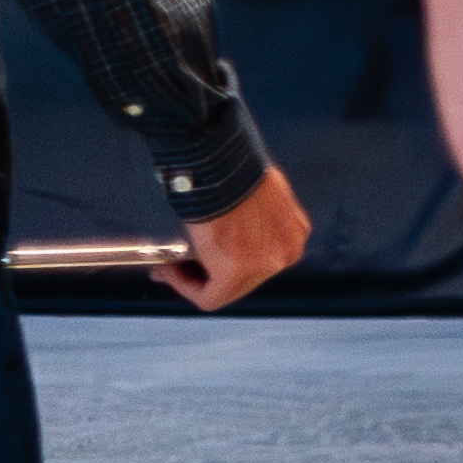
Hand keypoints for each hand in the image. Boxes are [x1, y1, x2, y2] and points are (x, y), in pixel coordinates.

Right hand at [160, 167, 312, 311]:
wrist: (222, 164)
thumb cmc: (231, 169)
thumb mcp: (253, 193)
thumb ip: (248, 216)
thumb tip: (226, 226)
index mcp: (293, 232)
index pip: (260, 259)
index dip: (226, 260)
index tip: (202, 255)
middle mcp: (287, 251)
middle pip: (245, 277)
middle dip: (208, 272)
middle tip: (178, 266)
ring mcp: (268, 264)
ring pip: (227, 289)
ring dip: (194, 279)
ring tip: (170, 267)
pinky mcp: (240, 271)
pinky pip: (211, 297)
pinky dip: (186, 287)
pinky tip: (170, 271)